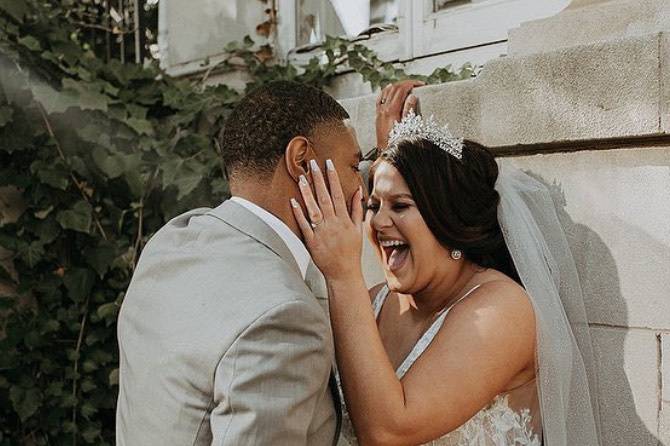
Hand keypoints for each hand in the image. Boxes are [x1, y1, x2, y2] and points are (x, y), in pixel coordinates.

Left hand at [291, 159, 364, 280]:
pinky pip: (304, 225)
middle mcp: (333, 224)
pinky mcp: (312, 242)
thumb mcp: (358, 229)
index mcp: (344, 219)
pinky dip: (299, 213)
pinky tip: (293, 201)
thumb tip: (357, 191)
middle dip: (318, 179)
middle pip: (324, 197)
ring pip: (313, 209)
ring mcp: (322, 232)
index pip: (338, 194)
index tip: (328, 164)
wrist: (344, 273)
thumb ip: (356, 209)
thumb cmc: (351, 251)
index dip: (332, 177)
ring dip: (307, 193)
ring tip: (301, 178)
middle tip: (312, 164)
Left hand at [376, 80, 424, 149]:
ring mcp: (379, 112)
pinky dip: (386, 92)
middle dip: (406, 83)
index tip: (421, 84)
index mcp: (391, 111)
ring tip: (407, 86)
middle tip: (416, 84)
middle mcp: (383, 109)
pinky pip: (380, 99)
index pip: (401, 90)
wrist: (385, 154)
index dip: (411, 84)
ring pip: (386, 92)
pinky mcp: (378, 116)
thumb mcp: (407, 127)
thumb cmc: (397, 143)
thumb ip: (408, 110)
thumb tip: (412, 96)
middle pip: (394, 88)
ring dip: (397, 86)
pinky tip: (389, 90)